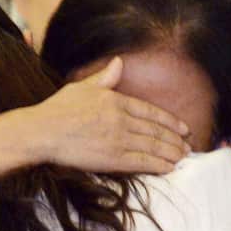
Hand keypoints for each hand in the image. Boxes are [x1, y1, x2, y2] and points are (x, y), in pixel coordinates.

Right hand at [23, 56, 188, 173]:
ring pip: (153, 147)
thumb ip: (104, 78)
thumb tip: (119, 62)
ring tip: (183, 157)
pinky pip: (142, 162)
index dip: (170, 121)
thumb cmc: (58, 109)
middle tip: (188, 146)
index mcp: (116, 101)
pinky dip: (158, 165)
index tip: (183, 128)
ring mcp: (118, 140)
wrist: (43, 132)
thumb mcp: (82, 87)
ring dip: (172, 153)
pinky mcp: (112, 159)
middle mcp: (121, 120)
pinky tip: (169, 167)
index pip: (151, 111)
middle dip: (175, 139)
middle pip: (156, 130)